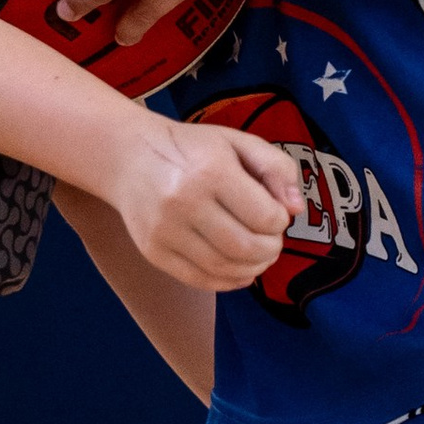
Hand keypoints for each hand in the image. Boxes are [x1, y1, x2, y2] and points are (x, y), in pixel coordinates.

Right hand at [110, 115, 302, 289]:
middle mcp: (185, 202)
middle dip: (271, 249)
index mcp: (211, 171)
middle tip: (271, 240)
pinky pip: (199, 280)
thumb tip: (296, 209)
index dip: (280, 220)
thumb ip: (277, 167)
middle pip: (247, 247)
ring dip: (253, 268)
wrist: (128, 157)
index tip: (273, 212)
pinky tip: (238, 270)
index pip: (266, 217)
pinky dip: (227, 281)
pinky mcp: (153, 251)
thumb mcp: (237, 142)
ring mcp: (166, 231)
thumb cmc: (191, 149)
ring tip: (258, 255)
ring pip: (225, 269)